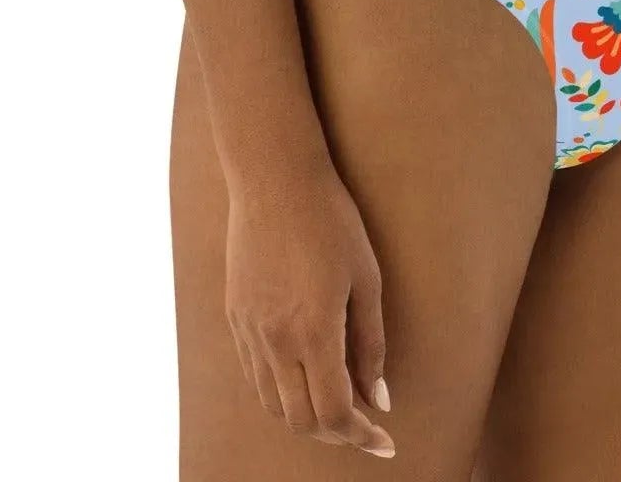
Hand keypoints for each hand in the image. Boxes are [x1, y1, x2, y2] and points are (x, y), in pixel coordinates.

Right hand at [223, 160, 396, 458]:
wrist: (274, 178)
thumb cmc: (331, 221)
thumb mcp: (366, 278)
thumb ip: (371, 343)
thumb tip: (379, 399)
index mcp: (312, 332)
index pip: (333, 414)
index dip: (361, 437)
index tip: (385, 441)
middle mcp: (274, 340)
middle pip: (299, 421)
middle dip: (335, 433)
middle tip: (363, 425)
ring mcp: (249, 330)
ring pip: (272, 403)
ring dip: (305, 414)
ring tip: (336, 400)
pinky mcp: (235, 316)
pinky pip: (255, 373)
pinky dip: (281, 389)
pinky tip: (303, 372)